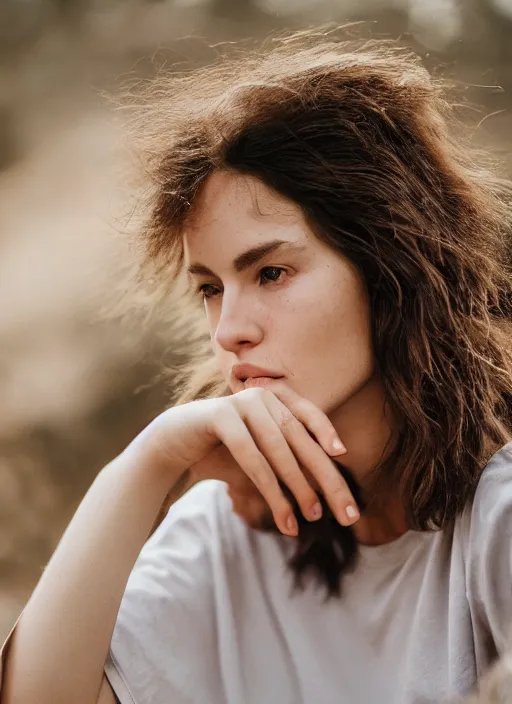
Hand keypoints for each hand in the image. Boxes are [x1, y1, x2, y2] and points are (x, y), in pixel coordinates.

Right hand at [145, 382, 358, 536]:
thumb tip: (325, 491)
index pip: (307, 414)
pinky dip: (271, 490)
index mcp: (273, 397)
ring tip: (313, 517)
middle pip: (299, 438)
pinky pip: (252, 456)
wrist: (172, 443)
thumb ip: (287, 462)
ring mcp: (240, 403)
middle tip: (347, 512)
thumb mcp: (260, 454)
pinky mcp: (220, 416)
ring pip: (278, 449)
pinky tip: (284, 516)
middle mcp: (260, 395)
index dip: (325, 431)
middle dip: (326, 477)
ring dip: (298, 487)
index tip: (343, 455)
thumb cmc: (222, 451)